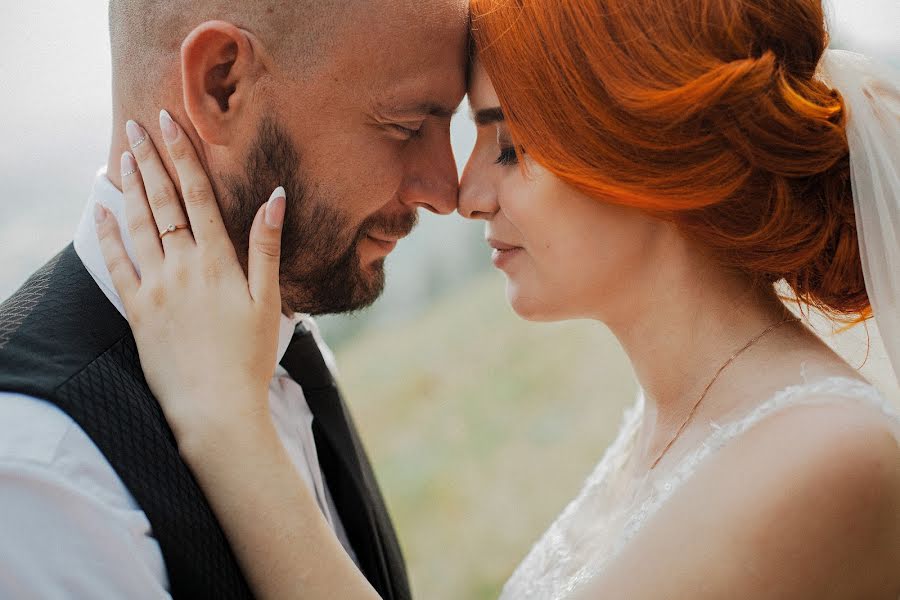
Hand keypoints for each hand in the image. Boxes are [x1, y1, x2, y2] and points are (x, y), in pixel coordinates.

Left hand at [95, 109, 285, 445]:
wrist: (215, 408)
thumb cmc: (250, 357)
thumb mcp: (269, 300)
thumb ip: (267, 246)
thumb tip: (275, 197)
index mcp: (217, 262)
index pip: (197, 197)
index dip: (182, 157)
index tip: (169, 123)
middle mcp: (181, 267)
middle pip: (162, 203)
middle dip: (149, 160)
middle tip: (136, 125)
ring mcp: (155, 288)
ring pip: (138, 226)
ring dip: (129, 189)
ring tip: (123, 157)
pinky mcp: (136, 311)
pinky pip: (116, 264)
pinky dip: (107, 235)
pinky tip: (102, 211)